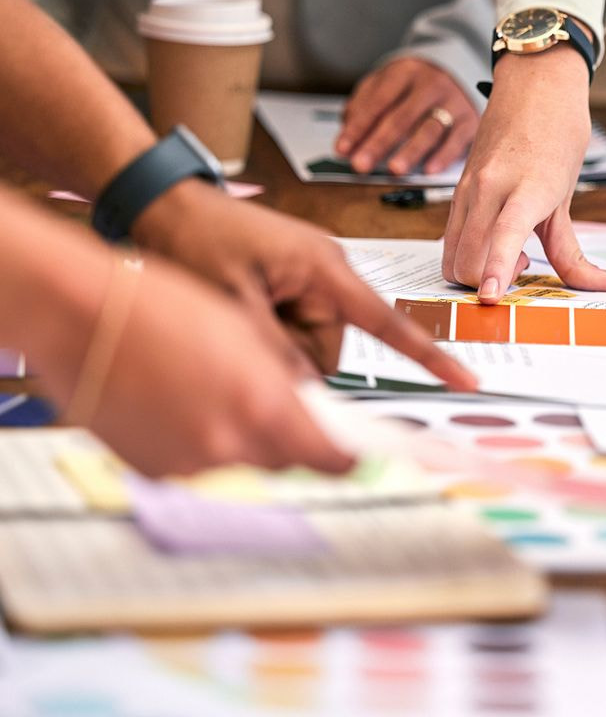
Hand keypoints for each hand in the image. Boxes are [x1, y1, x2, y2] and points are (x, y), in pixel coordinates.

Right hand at [36, 255, 354, 477]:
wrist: (82, 312)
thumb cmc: (161, 305)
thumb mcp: (245, 332)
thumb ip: (283, 378)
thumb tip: (305, 405)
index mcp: (260, 405)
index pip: (325, 455)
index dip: (344, 458)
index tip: (355, 457)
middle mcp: (227, 443)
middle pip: (283, 458)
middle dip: (288, 436)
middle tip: (274, 402)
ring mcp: (187, 461)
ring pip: (237, 460)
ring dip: (237, 434)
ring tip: (208, 383)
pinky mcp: (153, 468)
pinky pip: (193, 461)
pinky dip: (195, 438)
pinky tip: (178, 398)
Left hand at [131, 182, 476, 387]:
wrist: (164, 203)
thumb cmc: (196, 239)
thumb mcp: (231, 302)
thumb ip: (272, 352)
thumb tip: (301, 393)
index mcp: (324, 268)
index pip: (385, 322)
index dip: (427, 356)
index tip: (464, 379)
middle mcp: (328, 271)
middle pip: (330, 347)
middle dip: (290, 352)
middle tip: (244, 325)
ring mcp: (312, 277)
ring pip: (310, 344)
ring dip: (274, 340)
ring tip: (237, 306)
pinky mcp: (295, 282)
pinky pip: (296, 327)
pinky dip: (269, 328)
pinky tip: (241, 303)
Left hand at [336, 58, 478, 174]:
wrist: (458, 70)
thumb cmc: (414, 85)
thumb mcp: (385, 83)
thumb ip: (364, 105)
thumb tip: (347, 134)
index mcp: (405, 72)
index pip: (377, 102)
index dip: (358, 127)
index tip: (343, 149)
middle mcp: (431, 84)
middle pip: (401, 117)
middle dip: (378, 143)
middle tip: (361, 164)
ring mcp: (453, 102)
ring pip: (430, 129)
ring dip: (411, 152)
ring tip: (395, 169)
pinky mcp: (470, 120)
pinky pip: (456, 140)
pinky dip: (443, 156)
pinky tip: (429, 169)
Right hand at [442, 45, 605, 302]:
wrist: (534, 83)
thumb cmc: (559, 132)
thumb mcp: (569, 195)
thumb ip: (571, 249)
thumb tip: (605, 285)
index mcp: (526, 186)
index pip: (504, 234)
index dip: (495, 269)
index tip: (491, 296)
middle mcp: (489, 187)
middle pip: (469, 259)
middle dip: (489, 282)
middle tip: (523, 266)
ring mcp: (468, 188)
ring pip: (452, 254)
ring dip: (475, 271)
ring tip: (511, 253)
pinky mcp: (458, 188)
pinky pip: (450, 236)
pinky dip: (467, 254)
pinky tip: (495, 239)